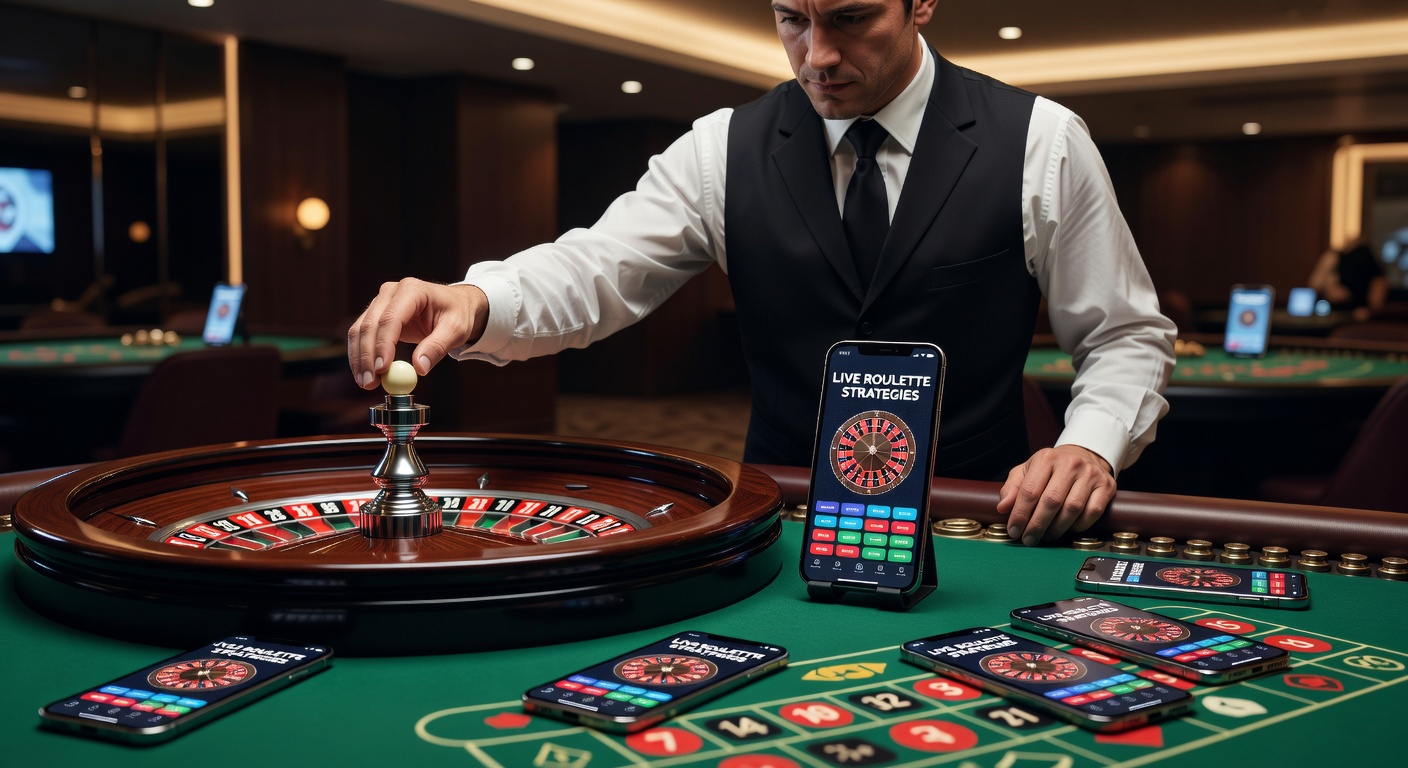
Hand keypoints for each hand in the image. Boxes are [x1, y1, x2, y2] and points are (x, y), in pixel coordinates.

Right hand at [347, 278, 488, 389]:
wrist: (455, 304)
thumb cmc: (457, 313)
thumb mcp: (456, 330)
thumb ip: (437, 347)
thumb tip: (419, 368)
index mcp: (412, 290)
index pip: (391, 318)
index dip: (383, 345)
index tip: (382, 369)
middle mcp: (391, 292)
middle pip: (370, 324)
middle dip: (367, 356)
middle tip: (370, 382)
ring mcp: (380, 301)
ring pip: (360, 330)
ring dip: (359, 358)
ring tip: (365, 383)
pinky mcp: (376, 314)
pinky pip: (361, 334)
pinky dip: (360, 355)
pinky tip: (363, 374)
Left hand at [997, 445, 1114, 546]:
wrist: (1084, 456)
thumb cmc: (1051, 468)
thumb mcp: (1027, 470)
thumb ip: (1012, 488)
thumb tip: (1003, 508)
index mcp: (1046, 458)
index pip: (1030, 490)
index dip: (1019, 514)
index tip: (1014, 531)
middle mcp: (1070, 464)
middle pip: (1051, 501)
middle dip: (1037, 525)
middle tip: (1028, 539)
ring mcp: (1090, 475)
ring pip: (1072, 509)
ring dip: (1056, 529)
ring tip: (1045, 537)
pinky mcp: (1106, 486)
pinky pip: (1092, 512)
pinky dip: (1079, 526)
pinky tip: (1068, 530)